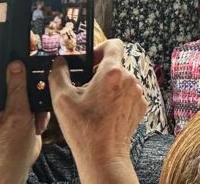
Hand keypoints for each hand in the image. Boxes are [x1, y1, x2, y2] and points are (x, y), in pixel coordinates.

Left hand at [0, 61, 44, 183]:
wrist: (17, 167)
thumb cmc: (10, 147)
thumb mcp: (16, 114)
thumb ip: (17, 89)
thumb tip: (15, 66)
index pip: (3, 80)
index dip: (17, 74)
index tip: (30, 72)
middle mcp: (1, 106)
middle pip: (20, 86)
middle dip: (33, 94)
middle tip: (36, 103)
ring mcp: (12, 111)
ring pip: (31, 96)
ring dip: (39, 107)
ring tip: (37, 119)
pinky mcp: (23, 116)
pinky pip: (36, 106)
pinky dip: (41, 114)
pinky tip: (39, 124)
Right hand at [49, 40, 146, 172]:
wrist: (104, 156)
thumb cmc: (84, 130)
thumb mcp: (62, 99)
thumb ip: (58, 74)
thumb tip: (59, 62)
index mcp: (112, 72)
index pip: (114, 44)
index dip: (99, 48)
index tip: (89, 61)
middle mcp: (130, 79)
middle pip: (115, 64)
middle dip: (99, 72)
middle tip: (85, 87)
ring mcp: (138, 93)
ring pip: (121, 80)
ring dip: (108, 86)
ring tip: (93, 103)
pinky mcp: (140, 106)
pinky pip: (128, 93)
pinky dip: (117, 98)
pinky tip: (104, 112)